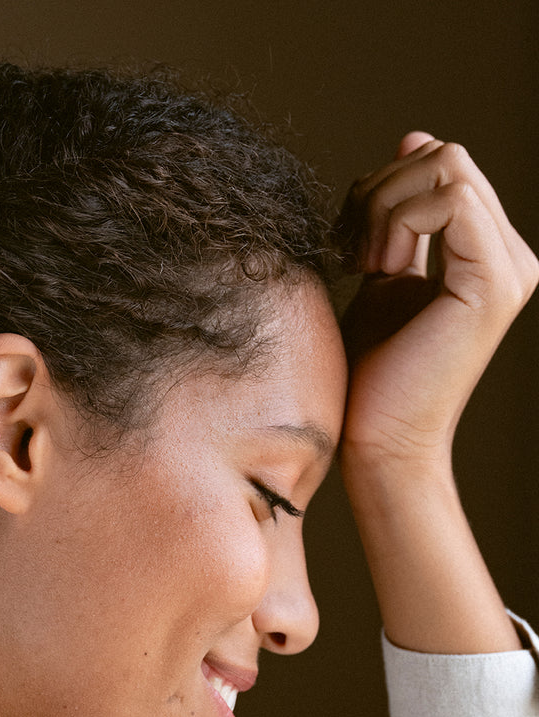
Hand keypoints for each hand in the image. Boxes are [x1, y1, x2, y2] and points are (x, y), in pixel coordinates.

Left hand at [339, 133, 536, 469]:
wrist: (375, 438)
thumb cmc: (369, 370)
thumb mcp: (380, 272)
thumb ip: (398, 215)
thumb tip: (414, 137)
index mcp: (485, 249)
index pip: (441, 165)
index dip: (381, 186)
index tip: (347, 239)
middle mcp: (510, 253)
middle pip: (443, 156)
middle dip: (377, 192)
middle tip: (351, 253)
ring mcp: (509, 267)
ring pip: (446, 167)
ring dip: (382, 209)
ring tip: (364, 266)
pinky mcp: (493, 282)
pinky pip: (451, 200)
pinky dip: (396, 223)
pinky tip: (375, 271)